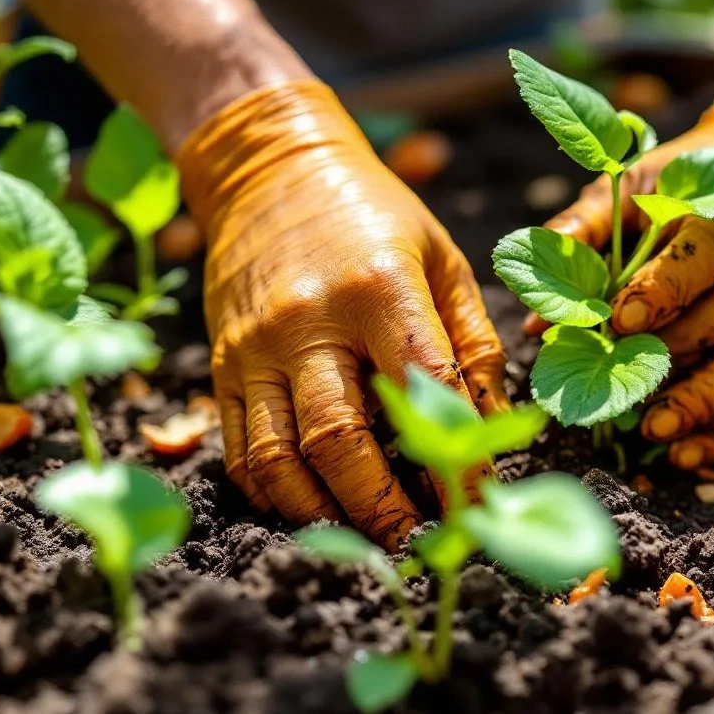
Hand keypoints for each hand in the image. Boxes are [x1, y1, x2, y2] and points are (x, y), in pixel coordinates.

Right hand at [178, 81, 506, 549]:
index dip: (456, 457)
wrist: (269, 169)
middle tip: (418, 545)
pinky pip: (240, 450)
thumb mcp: (443, 257)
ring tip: (365, 544)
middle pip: (340, 440)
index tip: (477, 505)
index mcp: (379, 288)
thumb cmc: (376, 213)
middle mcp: (310, 322)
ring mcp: (255, 347)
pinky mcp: (220, 364)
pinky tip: (311, 511)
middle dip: (382, 508)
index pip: (425, 390)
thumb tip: (493, 423)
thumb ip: (473, 340)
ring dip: (324, 515)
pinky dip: (274, 495)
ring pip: (279, 458)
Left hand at [529, 101, 713, 468]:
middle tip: (620, 386)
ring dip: (706, 402)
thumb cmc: (689, 180)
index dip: (664, 289)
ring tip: (654, 432)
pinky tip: (688, 455)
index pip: (705, 253)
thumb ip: (585, 233)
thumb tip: (535, 314)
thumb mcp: (638, 185)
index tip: (619, 320)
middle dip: (675, 354)